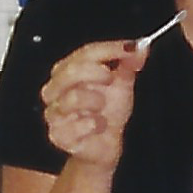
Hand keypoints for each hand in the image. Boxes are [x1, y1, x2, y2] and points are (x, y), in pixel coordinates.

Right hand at [38, 40, 146, 170]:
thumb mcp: (122, 84)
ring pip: (72, 98)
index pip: (84, 53)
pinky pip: (76, 126)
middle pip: (70, 71)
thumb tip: (138, 48)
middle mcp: (55, 90)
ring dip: (96, 101)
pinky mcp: (58, 135)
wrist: (105, 144)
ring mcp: (54, 113)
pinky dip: (94, 125)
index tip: (129, 49)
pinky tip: (98, 126)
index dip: (108, 49)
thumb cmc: (108, 113)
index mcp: (67, 72)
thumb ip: (128, 64)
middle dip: (96, 72)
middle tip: (111, 78)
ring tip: (102, 108)